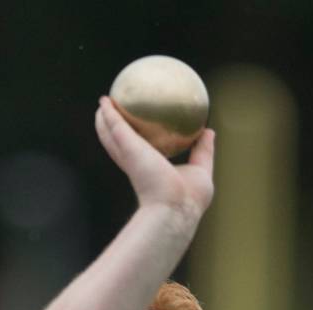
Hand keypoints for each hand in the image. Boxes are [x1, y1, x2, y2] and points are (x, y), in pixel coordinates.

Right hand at [94, 96, 213, 221]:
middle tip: (115, 115)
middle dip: (117, 133)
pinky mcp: (129, 148)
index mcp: (153, 172)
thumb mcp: (201, 170)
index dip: (140, 145)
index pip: (144, 157)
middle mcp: (138, 165)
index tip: (142, 131)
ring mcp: (130, 156)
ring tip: (103, 105)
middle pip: (122, 146)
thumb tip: (209, 131)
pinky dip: (108, 114)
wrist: (175, 207)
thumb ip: (203, 151)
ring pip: (112, 137)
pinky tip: (105, 100)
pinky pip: (115, 126)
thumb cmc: (189, 197)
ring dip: (105, 121)